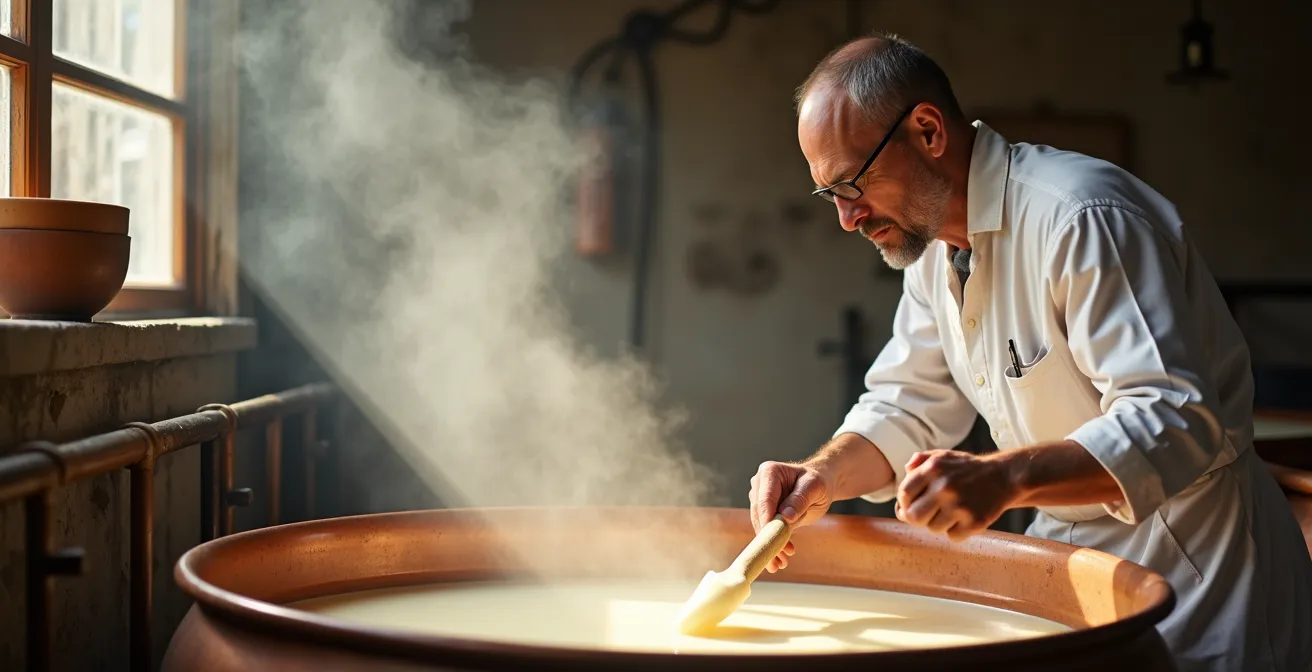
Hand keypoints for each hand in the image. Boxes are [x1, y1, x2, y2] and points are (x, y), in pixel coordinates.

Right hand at [748, 461, 833, 572]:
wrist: (821, 483)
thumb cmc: (819, 481)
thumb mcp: (815, 487)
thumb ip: (800, 500)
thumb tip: (786, 517)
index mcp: (769, 472)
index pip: (765, 500)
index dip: (767, 521)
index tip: (771, 540)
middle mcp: (760, 485)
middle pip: (760, 515)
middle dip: (768, 538)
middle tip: (779, 557)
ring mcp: (760, 499)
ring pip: (761, 526)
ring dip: (771, 545)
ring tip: (781, 563)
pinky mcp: (765, 512)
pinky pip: (767, 531)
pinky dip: (775, 545)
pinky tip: (781, 558)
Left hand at [895, 450, 1016, 540]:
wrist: (1004, 476)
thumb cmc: (968, 468)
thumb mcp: (944, 456)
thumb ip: (921, 460)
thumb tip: (905, 471)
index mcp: (933, 469)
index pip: (904, 493)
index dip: (904, 503)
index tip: (910, 505)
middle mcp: (944, 487)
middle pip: (914, 516)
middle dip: (917, 518)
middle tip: (926, 516)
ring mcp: (959, 506)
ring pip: (933, 529)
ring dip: (939, 524)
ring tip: (951, 513)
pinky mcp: (974, 521)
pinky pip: (953, 536)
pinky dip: (956, 531)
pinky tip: (963, 519)